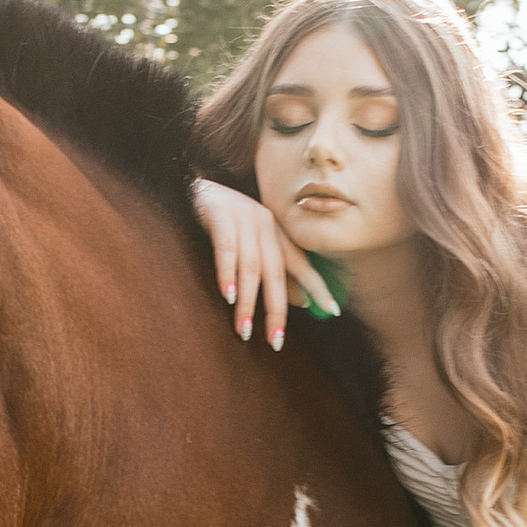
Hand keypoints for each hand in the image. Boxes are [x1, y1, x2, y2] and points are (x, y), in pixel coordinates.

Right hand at [190, 178, 339, 346]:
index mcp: (276, 232)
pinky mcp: (218, 216)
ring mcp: (242, 219)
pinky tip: (227, 296)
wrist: (193, 185)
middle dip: (277, 309)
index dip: (317, 286)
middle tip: (276, 341)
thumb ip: (277, 270)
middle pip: (275, 272)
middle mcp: (265, 225)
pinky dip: (227, 274)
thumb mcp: (255, 242)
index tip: (333, 311)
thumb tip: (301, 302)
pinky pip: (225, 249)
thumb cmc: (225, 220)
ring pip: (250, 267)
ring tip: (244, 331)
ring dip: (248, 302)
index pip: (301, 263)